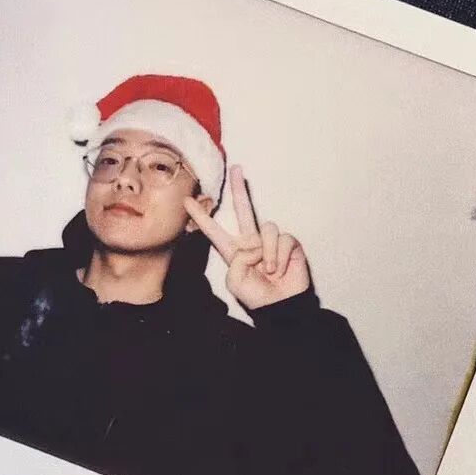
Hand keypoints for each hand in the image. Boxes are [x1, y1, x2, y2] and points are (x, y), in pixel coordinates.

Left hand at [184, 165, 310, 310]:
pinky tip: (280, 269)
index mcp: (234, 250)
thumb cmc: (257, 296)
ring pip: (267, 228)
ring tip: (269, 271)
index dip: (201, 216)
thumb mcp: (235, 280)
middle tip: (235, 169)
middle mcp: (252, 241)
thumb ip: (237, 259)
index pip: (214, 230)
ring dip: (268, 253)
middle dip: (239, 189)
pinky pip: (283, 239)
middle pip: (243, 209)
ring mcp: (270, 241)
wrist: (280, 306)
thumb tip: (254, 245)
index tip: (187, 201)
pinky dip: (280, 256)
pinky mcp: (288, 243)